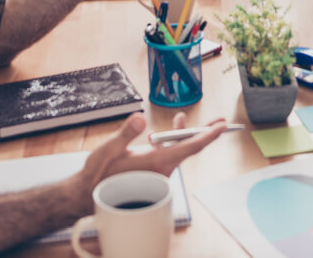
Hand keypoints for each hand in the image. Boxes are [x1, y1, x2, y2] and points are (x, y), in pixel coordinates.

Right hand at [71, 113, 226, 212]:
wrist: (89, 194)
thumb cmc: (99, 173)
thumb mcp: (110, 149)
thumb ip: (127, 133)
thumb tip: (141, 118)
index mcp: (156, 161)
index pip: (189, 146)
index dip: (207, 135)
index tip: (222, 126)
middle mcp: (162, 168)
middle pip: (189, 148)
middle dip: (204, 133)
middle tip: (220, 122)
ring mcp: (158, 172)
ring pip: (177, 150)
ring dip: (182, 135)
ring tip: (183, 118)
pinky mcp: (152, 172)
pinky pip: (167, 154)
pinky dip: (169, 141)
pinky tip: (163, 132)